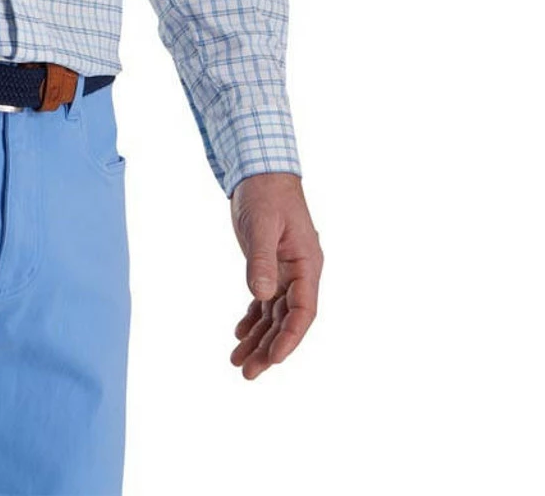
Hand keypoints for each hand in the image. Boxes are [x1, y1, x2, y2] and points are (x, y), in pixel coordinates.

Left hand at [227, 172, 321, 378]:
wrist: (261, 172)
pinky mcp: (269, 266)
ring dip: (258, 339)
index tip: (273, 359)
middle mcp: (299, 273)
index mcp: (307, 264)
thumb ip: (261, 260)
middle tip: (247, 373)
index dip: (290, 337)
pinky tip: (239, 335)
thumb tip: (261, 295)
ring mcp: (284, 272)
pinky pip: (264, 301)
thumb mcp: (262, 225)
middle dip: (269, 348)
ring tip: (238, 363)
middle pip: (287, 320)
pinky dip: (253, 318)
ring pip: (273, 315)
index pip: (303, 311)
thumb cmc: (266, 194)